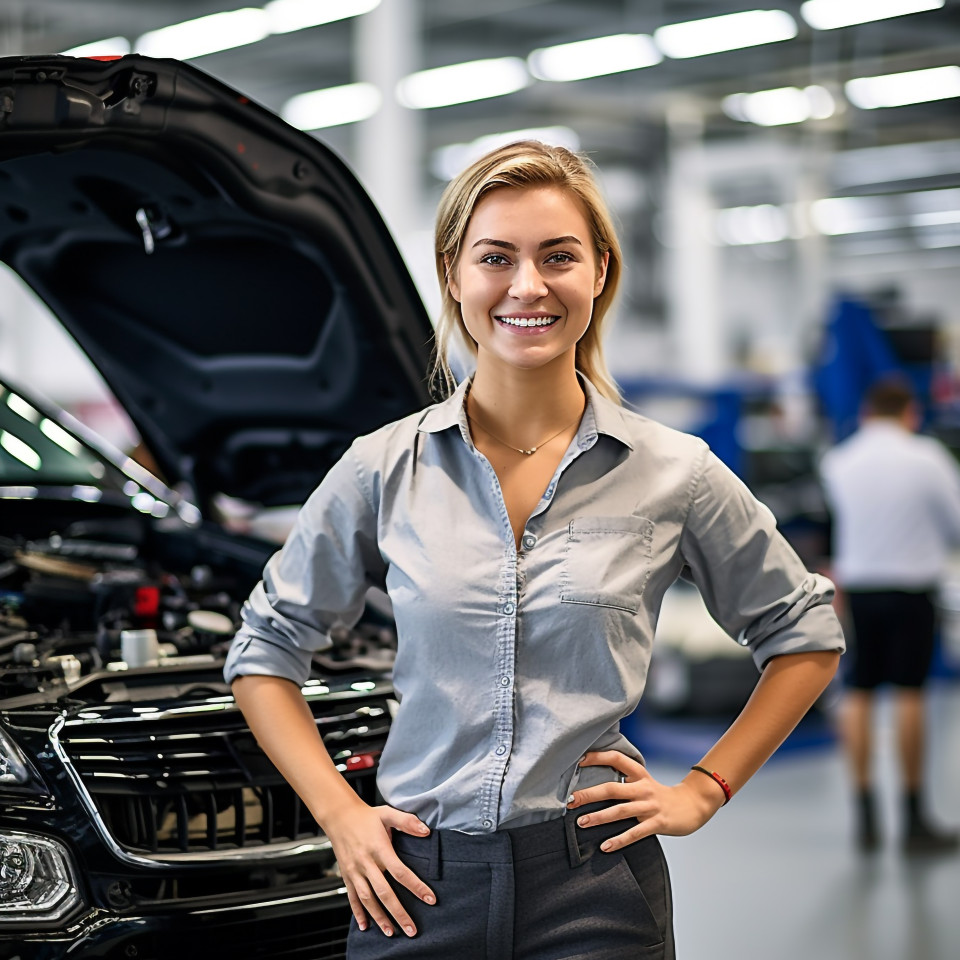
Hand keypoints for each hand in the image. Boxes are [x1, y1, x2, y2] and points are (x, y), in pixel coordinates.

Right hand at [322, 798, 435, 937]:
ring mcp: (355, 871)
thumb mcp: (388, 813)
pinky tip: (365, 926)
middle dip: (399, 912)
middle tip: (411, 929)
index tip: (430, 899)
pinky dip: (358, 913)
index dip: (416, 887)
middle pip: (384, 892)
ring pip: (367, 899)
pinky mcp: (347, 876)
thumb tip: (426, 831)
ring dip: (379, 917)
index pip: (400, 872)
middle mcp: (366, 863)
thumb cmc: (366, 816)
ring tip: (391, 932)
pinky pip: (352, 898)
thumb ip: (407, 822)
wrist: (339, 816)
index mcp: (379, 848)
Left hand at [566, 750, 723, 851]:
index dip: (597, 757)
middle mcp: (643, 787)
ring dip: (599, 817)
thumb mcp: (643, 782)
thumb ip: (623, 782)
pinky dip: (619, 840)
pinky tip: (605, 846)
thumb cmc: (660, 795)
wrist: (692, 806)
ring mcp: (649, 806)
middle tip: (570, 800)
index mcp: (639, 773)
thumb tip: (593, 786)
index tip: (578, 761)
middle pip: (612, 788)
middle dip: (589, 794)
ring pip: (620, 811)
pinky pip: (635, 833)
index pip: (616, 758)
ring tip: (581, 823)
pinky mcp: (657, 823)